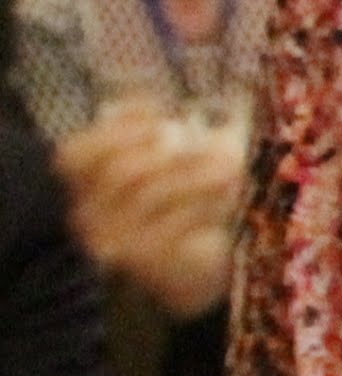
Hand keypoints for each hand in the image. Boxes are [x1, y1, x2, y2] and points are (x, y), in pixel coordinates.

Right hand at [57, 118, 238, 316]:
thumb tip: (163, 110)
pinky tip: (230, 201)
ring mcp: (114, 241)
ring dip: (200, 175)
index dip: (115, 131)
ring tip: (233, 169)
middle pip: (121, 170)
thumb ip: (167, 132)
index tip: (162, 117)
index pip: (74, 156)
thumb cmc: (190, 201)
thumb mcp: (179, 160)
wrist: (208, 265)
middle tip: (211, 146)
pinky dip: (208, 204)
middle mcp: (88, 215)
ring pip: (153, 193)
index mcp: (86, 186)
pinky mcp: (145, 261)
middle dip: (172, 152)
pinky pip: (177, 222)